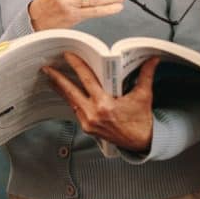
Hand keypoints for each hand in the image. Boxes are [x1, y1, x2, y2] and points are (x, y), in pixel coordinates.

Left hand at [42, 52, 158, 151]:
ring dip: (60, 89)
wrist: (141, 142)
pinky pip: (75, 110)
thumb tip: (152, 59)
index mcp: (105, 105)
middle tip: (46, 68)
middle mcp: (93, 114)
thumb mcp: (144, 95)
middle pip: (70, 92)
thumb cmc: (141, 119)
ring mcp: (88, 122)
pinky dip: (70, 99)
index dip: (77, 66)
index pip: (87, 80)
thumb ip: (145, 75)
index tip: (68, 56)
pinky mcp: (86, 128)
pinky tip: (64, 92)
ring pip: (70, 101)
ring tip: (51, 77)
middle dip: (57, 78)